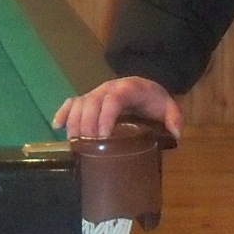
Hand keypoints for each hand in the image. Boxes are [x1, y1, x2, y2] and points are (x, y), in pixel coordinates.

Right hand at [53, 75, 180, 141]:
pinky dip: (63, 112)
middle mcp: (108, 88)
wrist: (144, 87)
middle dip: (87, 124)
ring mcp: (96, 93)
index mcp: (128, 89)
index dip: (105, 116)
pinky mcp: (87, 99)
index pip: (113, 99)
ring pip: (79, 102)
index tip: (102, 137)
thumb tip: (177, 134)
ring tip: (74, 143)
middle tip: (87, 146)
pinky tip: (57, 127)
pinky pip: (72, 102)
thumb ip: (173, 118)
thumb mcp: (168, 106)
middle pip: (91, 102)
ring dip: (74, 122)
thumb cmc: (153, 100)